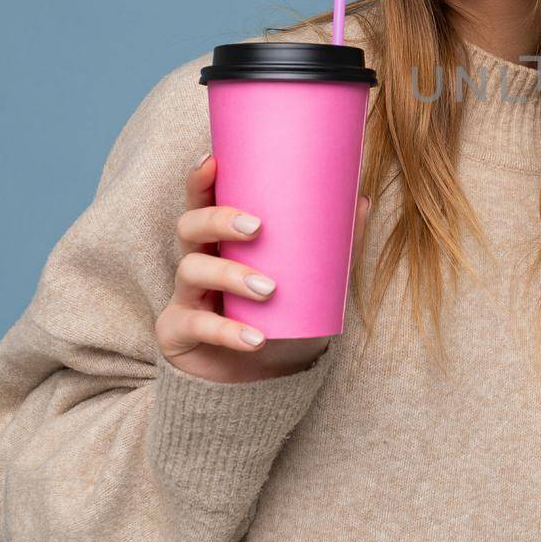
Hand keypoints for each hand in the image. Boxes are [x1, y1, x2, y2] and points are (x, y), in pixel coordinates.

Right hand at [154, 152, 370, 383]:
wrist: (264, 381)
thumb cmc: (283, 318)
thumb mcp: (309, 281)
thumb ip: (333, 245)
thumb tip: (362, 200)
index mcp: (222, 242)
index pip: (202, 202)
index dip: (199, 180)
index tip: (212, 160)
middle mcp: (197, 262)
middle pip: (189, 227)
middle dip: (218, 220)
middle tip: (256, 226)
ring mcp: (184, 298)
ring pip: (191, 272)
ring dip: (231, 276)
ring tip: (269, 289)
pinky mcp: (179, 334)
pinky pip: (197, 326)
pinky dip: (228, 332)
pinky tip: (255, 338)